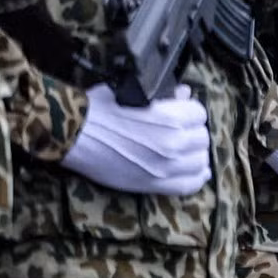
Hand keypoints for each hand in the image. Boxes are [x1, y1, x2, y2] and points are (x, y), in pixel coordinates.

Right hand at [62, 83, 210, 196]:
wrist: (75, 135)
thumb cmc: (100, 109)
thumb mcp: (135, 92)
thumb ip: (166, 95)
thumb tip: (184, 94)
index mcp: (171, 118)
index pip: (200, 113)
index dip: (190, 111)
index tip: (182, 112)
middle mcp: (173, 144)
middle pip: (202, 138)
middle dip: (193, 132)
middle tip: (181, 130)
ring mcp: (164, 168)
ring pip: (199, 162)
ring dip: (194, 154)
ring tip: (185, 150)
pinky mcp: (153, 185)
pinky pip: (188, 186)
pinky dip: (194, 178)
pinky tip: (192, 170)